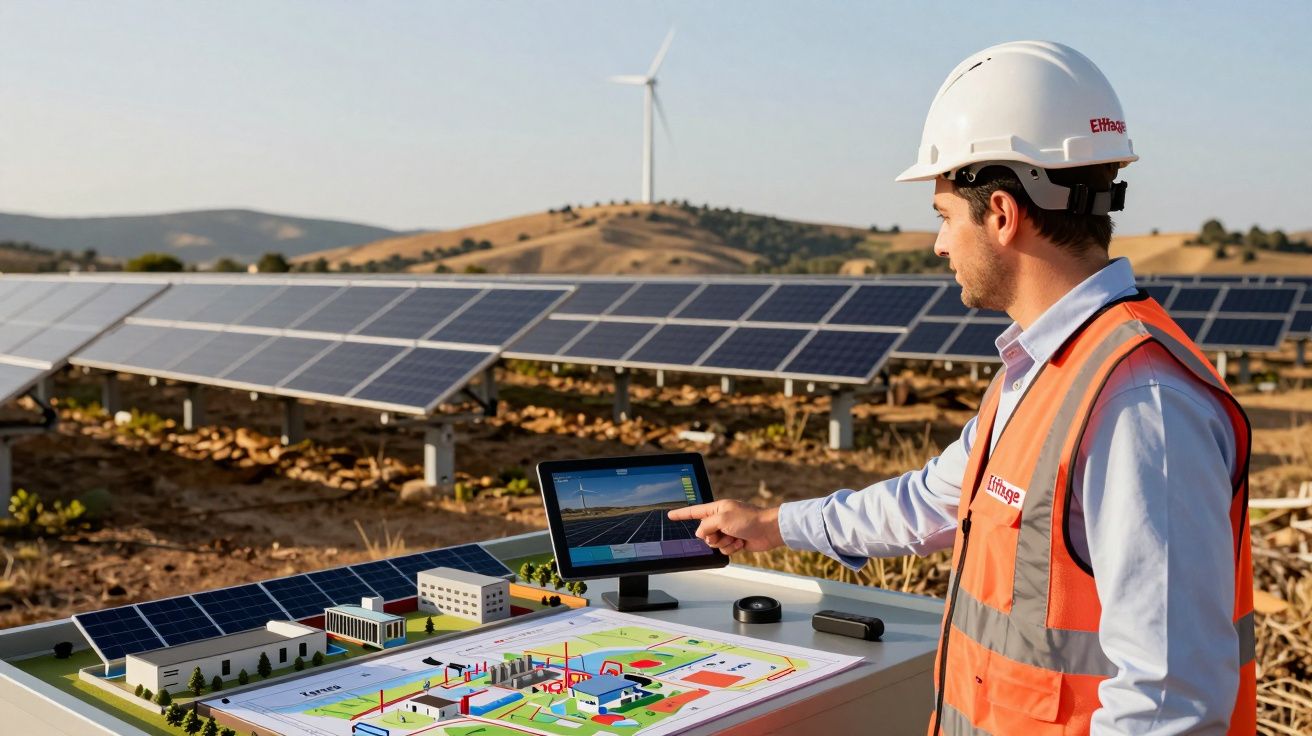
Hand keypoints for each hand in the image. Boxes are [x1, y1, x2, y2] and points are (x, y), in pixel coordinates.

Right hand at [668, 500, 783, 555]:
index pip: (694, 511)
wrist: (768, 530)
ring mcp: (727, 531)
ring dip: (724, 543)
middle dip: (712, 537)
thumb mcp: (722, 519)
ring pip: (713, 543)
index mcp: (716, 509)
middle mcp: (721, 519)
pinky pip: (724, 550)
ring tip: (735, 537)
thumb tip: (700, 534)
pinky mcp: (735, 541)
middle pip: (704, 533)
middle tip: (723, 533)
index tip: (670, 515)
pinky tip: (741, 542)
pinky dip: (732, 548)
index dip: (681, 514)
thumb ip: (706, 526)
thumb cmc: (749, 519)